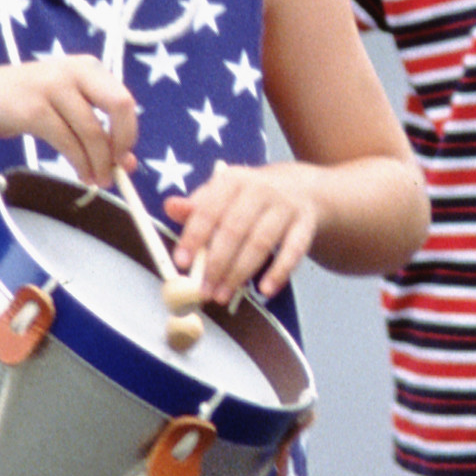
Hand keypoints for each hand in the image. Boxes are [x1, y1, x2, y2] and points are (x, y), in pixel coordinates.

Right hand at [0, 57, 139, 189]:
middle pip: (119, 106)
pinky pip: (68, 143)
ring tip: (97, 180)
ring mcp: (53, 87)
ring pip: (92, 131)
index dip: (129, 134)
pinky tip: (81, 174)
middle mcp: (74, 71)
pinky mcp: (33, 110)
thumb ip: (98, 128)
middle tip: (116, 170)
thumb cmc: (27, 103)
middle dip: (121, 144)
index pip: (125, 101)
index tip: (124, 159)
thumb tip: (128, 164)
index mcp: (88, 67)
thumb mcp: (66, 106)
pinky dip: (79, 163)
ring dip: (99, 163)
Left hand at [162, 160, 319, 305]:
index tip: (181, 262)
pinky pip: (293, 252)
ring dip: (239, 273)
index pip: (209, 209)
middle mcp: (261, 189)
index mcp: (233, 180)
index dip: (193, 237)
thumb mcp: (222, 194)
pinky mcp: (305, 224)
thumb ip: (196, 207)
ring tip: (222, 295)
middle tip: (203, 290)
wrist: (301, 187)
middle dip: (216, 264)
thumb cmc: (250, 197)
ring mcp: (286, 206)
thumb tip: (170, 207)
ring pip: (261, 243)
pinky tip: (265, 291)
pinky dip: (279, 272)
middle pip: (235, 230)